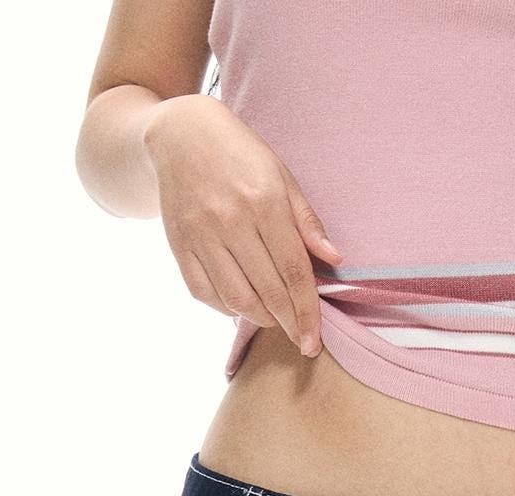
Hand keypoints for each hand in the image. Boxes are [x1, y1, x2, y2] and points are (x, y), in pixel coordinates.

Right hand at [143, 95, 341, 357]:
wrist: (180, 135)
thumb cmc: (239, 154)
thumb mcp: (280, 175)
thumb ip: (306, 220)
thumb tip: (334, 259)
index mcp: (263, 202)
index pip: (293, 271)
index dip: (306, 312)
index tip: (313, 340)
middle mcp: (230, 221)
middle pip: (267, 291)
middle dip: (288, 324)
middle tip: (300, 341)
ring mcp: (201, 235)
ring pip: (236, 299)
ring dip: (260, 318)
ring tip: (274, 319)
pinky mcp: (180, 245)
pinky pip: (204, 293)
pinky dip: (226, 308)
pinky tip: (241, 305)